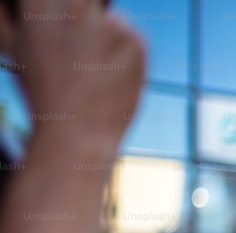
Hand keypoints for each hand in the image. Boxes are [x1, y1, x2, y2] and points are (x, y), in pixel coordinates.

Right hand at [6, 0, 145, 160]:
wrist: (76, 133)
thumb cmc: (45, 97)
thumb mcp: (19, 50)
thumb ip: (23, 22)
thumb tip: (22, 13)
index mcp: (39, 6)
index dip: (61, 15)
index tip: (67, 32)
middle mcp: (72, 7)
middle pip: (85, 2)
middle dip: (84, 17)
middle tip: (84, 49)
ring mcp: (106, 22)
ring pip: (110, 18)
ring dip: (106, 36)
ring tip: (94, 70)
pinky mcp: (134, 39)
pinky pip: (131, 37)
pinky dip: (126, 53)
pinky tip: (112, 77)